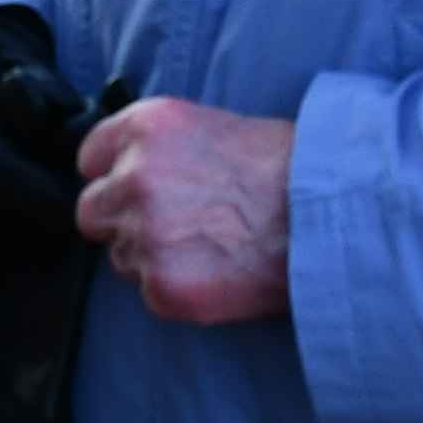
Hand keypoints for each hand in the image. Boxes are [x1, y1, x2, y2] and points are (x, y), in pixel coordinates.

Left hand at [75, 98, 292, 324]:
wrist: (331, 216)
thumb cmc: (286, 168)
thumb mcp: (213, 128)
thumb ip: (160, 150)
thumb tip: (127, 173)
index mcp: (144, 128)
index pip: (90, 158)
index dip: (114, 175)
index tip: (137, 188)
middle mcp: (134, 178)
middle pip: (92, 212)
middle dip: (122, 221)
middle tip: (172, 226)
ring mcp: (145, 235)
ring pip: (121, 257)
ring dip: (152, 257)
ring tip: (210, 248)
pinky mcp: (163, 287)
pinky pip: (150, 293)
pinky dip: (178, 290)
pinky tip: (219, 273)